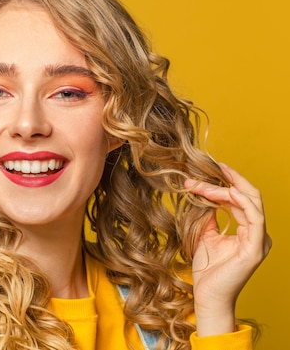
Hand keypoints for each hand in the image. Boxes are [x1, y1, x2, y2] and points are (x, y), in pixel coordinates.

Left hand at [185, 163, 271, 335]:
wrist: (208, 295)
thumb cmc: (208, 270)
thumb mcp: (205, 235)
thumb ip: (208, 216)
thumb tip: (202, 194)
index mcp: (248, 231)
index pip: (241, 199)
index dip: (226, 183)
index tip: (207, 171)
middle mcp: (257, 234)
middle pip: (249, 196)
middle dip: (229, 180)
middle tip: (212, 166)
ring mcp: (259, 241)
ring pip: (249, 203)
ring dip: (225, 190)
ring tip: (203, 184)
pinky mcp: (255, 249)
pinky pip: (254, 218)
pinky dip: (242, 202)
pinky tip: (227, 192)